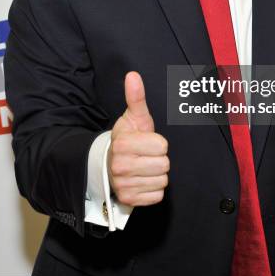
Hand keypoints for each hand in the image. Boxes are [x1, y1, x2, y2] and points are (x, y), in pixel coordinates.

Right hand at [107, 71, 168, 205]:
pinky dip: (153, 189)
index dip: (158, 143)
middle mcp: (120, 166)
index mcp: (122, 143)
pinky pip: (157, 196)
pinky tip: (142, 181)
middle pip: (164, 164)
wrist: (110, 164)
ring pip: (162, 180)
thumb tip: (133, 75)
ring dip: (156, 174)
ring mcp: (123, 185)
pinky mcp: (129, 200)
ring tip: (143, 167)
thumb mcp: (133, 117)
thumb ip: (136, 97)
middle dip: (158, 158)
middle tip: (146, 155)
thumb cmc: (128, 138)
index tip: (146, 142)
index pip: (162, 146)